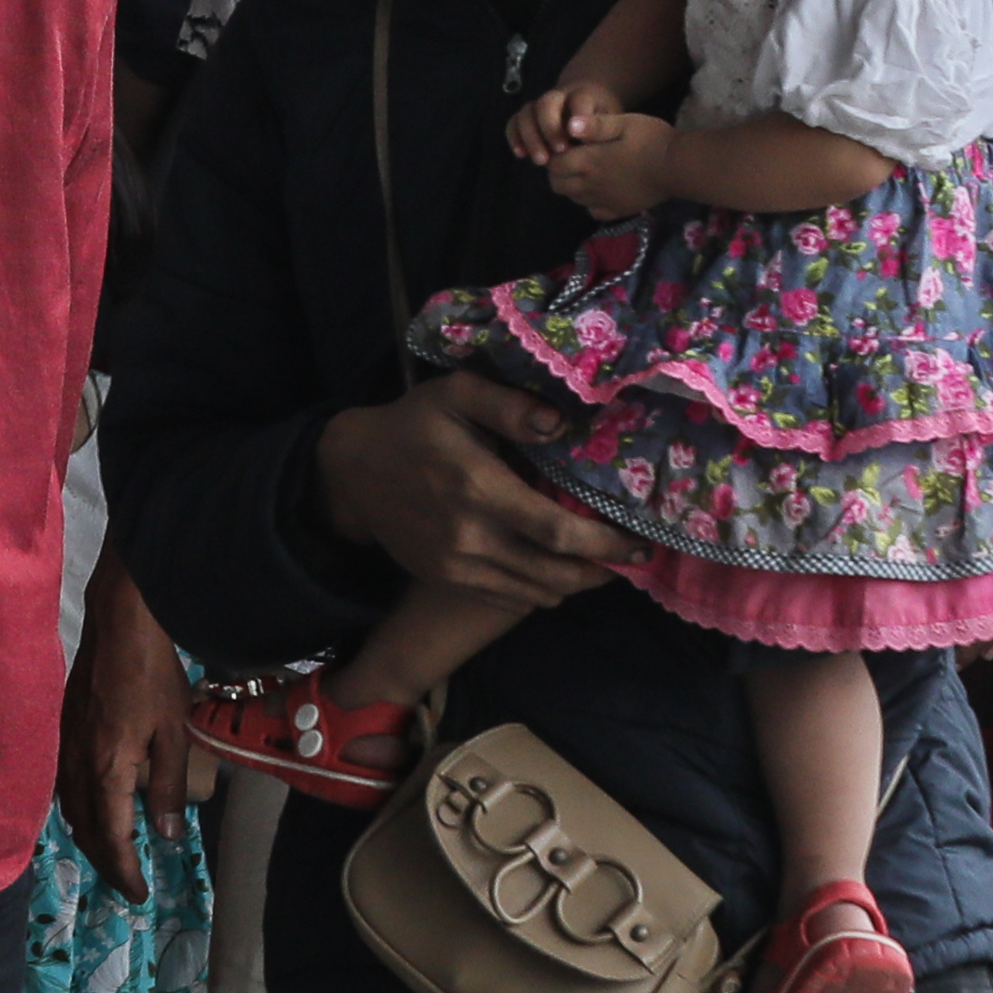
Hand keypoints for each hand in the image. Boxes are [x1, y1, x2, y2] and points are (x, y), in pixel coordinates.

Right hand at [62, 565, 204, 902]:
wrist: (119, 625)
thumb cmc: (154, 675)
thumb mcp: (174, 733)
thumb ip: (169, 787)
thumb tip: (165, 835)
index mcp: (106, 769)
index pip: (110, 837)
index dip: (123, 870)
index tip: (139, 894)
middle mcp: (77, 765)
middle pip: (84, 830)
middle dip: (105, 862)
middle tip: (128, 883)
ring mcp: (65, 747)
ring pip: (70, 810)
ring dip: (90, 839)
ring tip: (115, 854)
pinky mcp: (62, 732)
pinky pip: (65, 788)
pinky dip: (80, 812)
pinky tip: (95, 810)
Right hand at [311, 376, 635, 614]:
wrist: (353, 472)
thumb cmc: (413, 425)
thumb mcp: (456, 394)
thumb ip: (509, 405)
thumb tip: (561, 425)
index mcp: (479, 489)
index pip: (557, 532)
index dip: (605, 544)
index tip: (639, 542)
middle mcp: (471, 537)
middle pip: (555, 574)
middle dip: (601, 571)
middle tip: (630, 557)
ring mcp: (456, 566)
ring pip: (535, 592)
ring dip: (574, 584)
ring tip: (599, 565)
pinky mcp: (446, 580)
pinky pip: (508, 598)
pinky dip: (540, 590)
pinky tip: (555, 570)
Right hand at [505, 81, 627, 175]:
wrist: (591, 99)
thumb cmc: (604, 118)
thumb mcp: (614, 121)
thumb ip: (604, 130)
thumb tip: (591, 145)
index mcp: (585, 94)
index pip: (580, 99)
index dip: (578, 115)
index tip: (577, 134)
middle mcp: (560, 96)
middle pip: (547, 102)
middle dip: (549, 127)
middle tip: (559, 152)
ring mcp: (541, 105)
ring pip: (527, 111)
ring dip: (531, 136)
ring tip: (541, 161)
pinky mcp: (529, 115)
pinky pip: (514, 121)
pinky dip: (514, 136)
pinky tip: (521, 155)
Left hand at [543, 110, 681, 222]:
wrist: (678, 167)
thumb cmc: (651, 139)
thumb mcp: (624, 122)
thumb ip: (595, 125)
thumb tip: (568, 124)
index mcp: (588, 162)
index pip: (554, 165)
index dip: (554, 154)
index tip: (567, 144)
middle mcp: (590, 185)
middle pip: (558, 185)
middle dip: (559, 172)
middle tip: (574, 158)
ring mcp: (604, 201)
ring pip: (574, 199)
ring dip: (573, 186)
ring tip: (588, 171)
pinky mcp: (618, 211)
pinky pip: (594, 211)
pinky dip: (590, 202)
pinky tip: (602, 189)